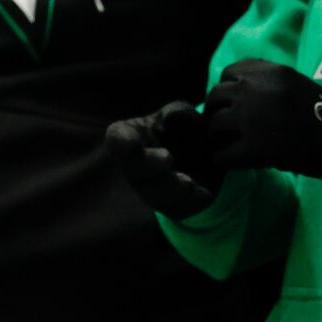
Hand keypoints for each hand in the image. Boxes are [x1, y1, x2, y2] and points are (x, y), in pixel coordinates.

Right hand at [106, 103, 222, 219]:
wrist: (204, 156)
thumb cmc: (180, 127)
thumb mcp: (180, 114)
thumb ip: (176, 113)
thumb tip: (172, 118)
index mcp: (131, 136)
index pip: (117, 137)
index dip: (120, 141)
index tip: (128, 142)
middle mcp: (134, 166)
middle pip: (134, 169)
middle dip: (149, 165)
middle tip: (168, 158)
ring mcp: (150, 189)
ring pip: (154, 194)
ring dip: (170, 188)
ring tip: (187, 182)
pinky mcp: (172, 206)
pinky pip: (178, 207)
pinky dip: (191, 200)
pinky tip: (203, 193)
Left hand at [201, 60, 321, 177]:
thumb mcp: (297, 84)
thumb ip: (268, 83)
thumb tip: (237, 89)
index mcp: (270, 71)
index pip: (228, 73)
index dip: (229, 90)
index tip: (235, 104)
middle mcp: (256, 90)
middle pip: (216, 96)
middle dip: (218, 112)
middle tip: (225, 127)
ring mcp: (252, 119)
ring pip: (213, 125)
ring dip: (218, 136)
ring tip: (228, 145)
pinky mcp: (253, 149)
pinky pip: (221, 155)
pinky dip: (224, 160)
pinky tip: (234, 162)